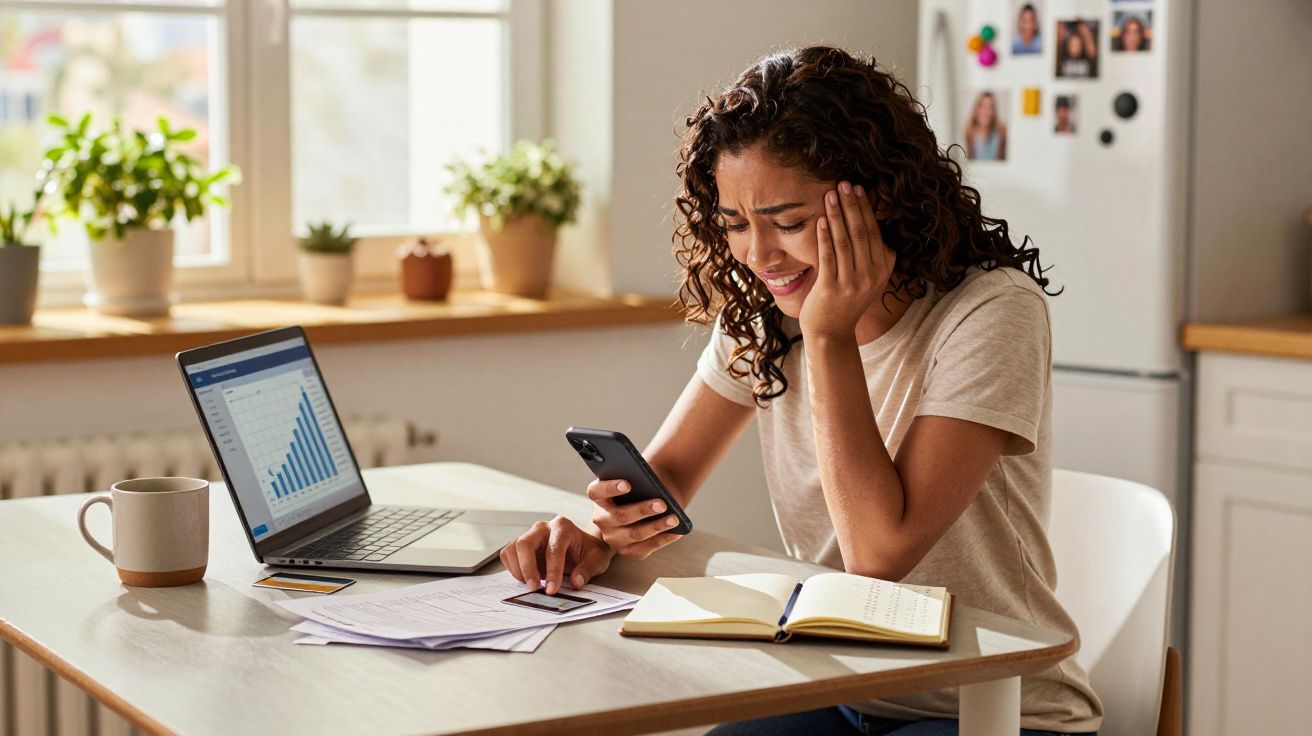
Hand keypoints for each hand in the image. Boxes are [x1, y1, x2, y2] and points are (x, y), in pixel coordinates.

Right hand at [500, 516, 614, 593]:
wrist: (583, 545)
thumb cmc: (589, 550)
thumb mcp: (597, 559)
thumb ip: (587, 570)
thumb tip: (576, 582)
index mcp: (563, 527)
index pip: (553, 548)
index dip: (552, 571)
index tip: (552, 590)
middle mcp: (543, 528)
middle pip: (525, 543)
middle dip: (527, 568)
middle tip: (534, 588)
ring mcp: (530, 535)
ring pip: (513, 548)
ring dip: (518, 569)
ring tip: (531, 584)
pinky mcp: (522, 544)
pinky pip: (509, 553)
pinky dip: (513, 568)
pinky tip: (526, 578)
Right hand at [588, 478, 683, 559]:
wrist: (647, 503)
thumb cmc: (642, 486)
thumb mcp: (637, 479)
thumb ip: (638, 477)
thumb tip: (651, 483)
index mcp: (599, 496)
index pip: (597, 491)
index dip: (610, 488)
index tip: (627, 484)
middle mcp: (602, 519)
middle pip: (619, 516)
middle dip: (642, 510)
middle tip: (662, 504)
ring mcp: (614, 538)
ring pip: (635, 534)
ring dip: (656, 526)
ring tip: (674, 518)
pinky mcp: (629, 551)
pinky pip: (647, 547)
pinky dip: (664, 538)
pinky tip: (677, 532)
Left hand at [798, 182, 896, 341]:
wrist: (831, 332)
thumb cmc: (846, 301)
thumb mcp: (868, 279)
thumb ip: (872, 255)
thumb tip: (870, 222)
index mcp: (883, 269)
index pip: (874, 232)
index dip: (866, 208)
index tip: (858, 189)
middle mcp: (871, 276)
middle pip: (861, 232)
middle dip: (852, 205)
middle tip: (844, 183)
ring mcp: (852, 283)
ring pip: (845, 241)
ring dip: (837, 215)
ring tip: (830, 194)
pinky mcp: (832, 289)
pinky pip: (828, 256)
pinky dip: (824, 236)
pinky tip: (820, 220)